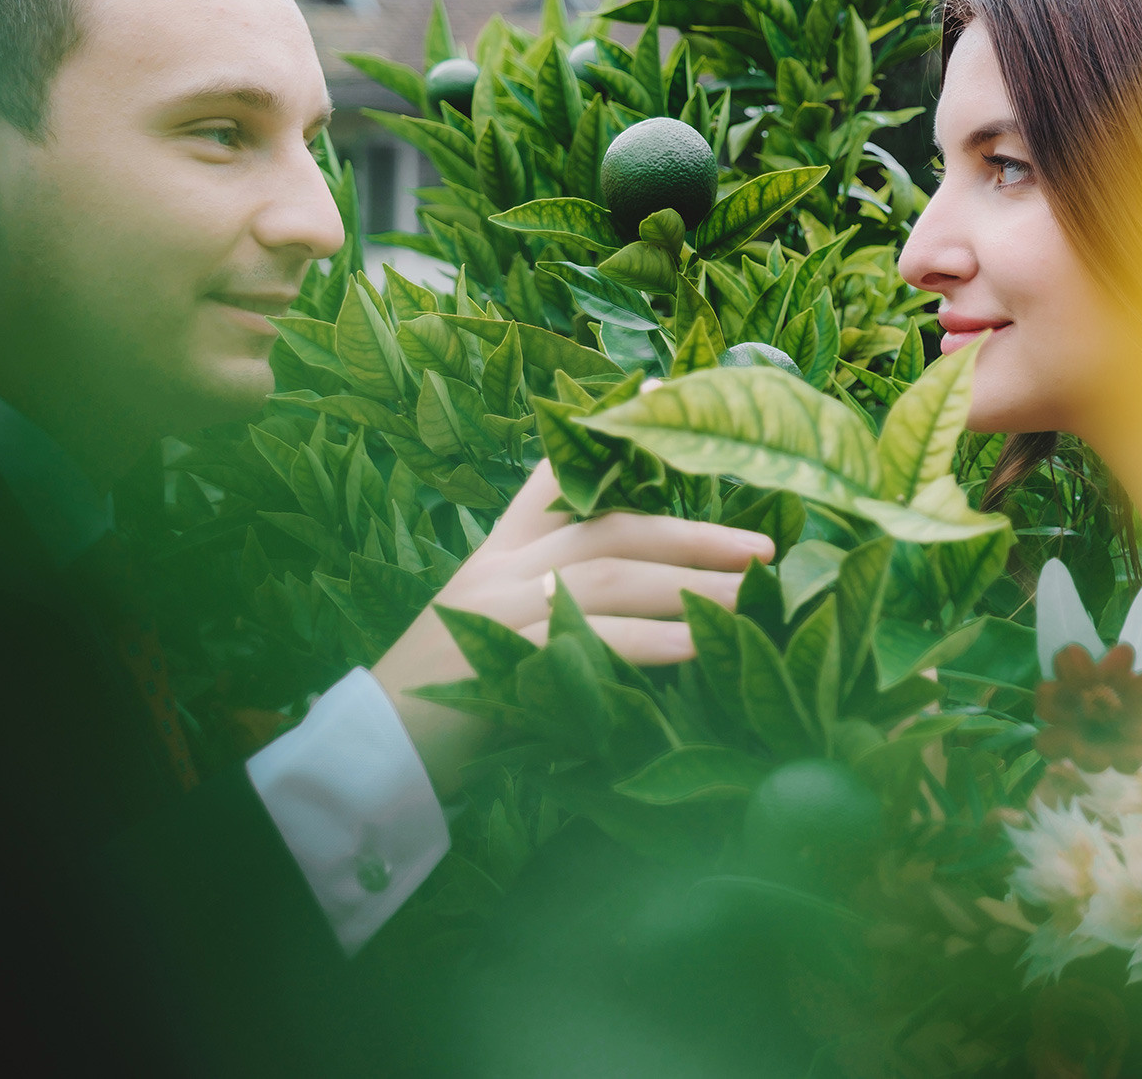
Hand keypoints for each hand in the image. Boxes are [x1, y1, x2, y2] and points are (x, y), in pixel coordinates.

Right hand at [372, 462, 772, 794]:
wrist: (377, 752)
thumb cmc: (456, 696)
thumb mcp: (504, 627)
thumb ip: (566, 600)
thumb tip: (661, 595)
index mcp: (503, 549)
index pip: (562, 473)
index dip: (613, 430)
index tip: (668, 390)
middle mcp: (501, 565)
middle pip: (610, 527)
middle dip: (693, 533)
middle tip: (763, 548)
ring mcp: (496, 606)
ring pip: (607, 575)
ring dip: (688, 585)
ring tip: (751, 597)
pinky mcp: (497, 657)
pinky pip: (587, 639)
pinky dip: (648, 641)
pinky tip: (696, 645)